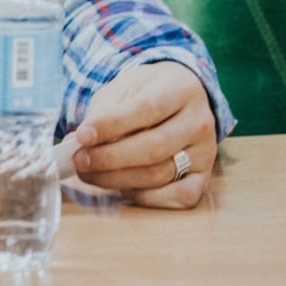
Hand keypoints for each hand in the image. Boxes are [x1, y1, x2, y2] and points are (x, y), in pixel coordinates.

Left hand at [71, 62, 217, 208]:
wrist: (180, 96)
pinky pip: (181, 196)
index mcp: (180, 89)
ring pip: (161, 174)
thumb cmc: (146, 92)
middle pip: (153, 148)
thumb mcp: (124, 88)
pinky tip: (124, 188)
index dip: (112, 125)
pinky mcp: (205, 176)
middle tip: (79, 161)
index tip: (82, 136)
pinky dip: (149, 198)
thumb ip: (103, 112)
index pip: (148, 108)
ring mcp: (206, 151)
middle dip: (109, 158)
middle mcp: (199, 121)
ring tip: (90, 174)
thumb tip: (78, 142)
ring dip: (118, 179)